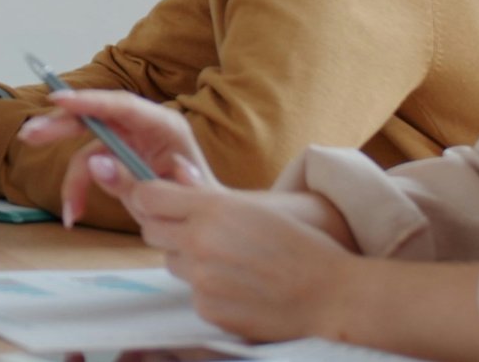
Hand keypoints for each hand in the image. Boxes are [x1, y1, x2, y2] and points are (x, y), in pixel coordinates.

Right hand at [19, 88, 217, 226]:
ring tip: (69, 212)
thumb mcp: (168, 195)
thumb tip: (94, 163)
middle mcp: (144, 128)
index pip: (122, 105)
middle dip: (61, 127)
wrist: (210, 224)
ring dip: (72, 178)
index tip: (58, 100)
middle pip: (96, 117)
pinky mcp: (120, 158)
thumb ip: (131, 180)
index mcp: (165, 127)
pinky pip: (92, 167)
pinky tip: (76, 215)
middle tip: (30, 135)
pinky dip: (82, 190)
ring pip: (88, 148)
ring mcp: (130, 142)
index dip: (89, 100)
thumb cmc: (199, 204)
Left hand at [78, 155, 361, 342]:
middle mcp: (200, 242)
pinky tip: (238, 286)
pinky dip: (207, 289)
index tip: (157, 200)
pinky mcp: (207, 308)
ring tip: (228, 261)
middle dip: (167, 229)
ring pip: (170, 262)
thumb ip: (204, 194)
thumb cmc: (299, 246)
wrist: (332, 295)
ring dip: (187, 260)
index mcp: (213, 209)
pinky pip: (191, 293)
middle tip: (198, 232)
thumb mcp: (252, 207)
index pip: (146, 196)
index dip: (148, 198)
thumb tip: (171, 170)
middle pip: (150, 230)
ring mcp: (202, 279)